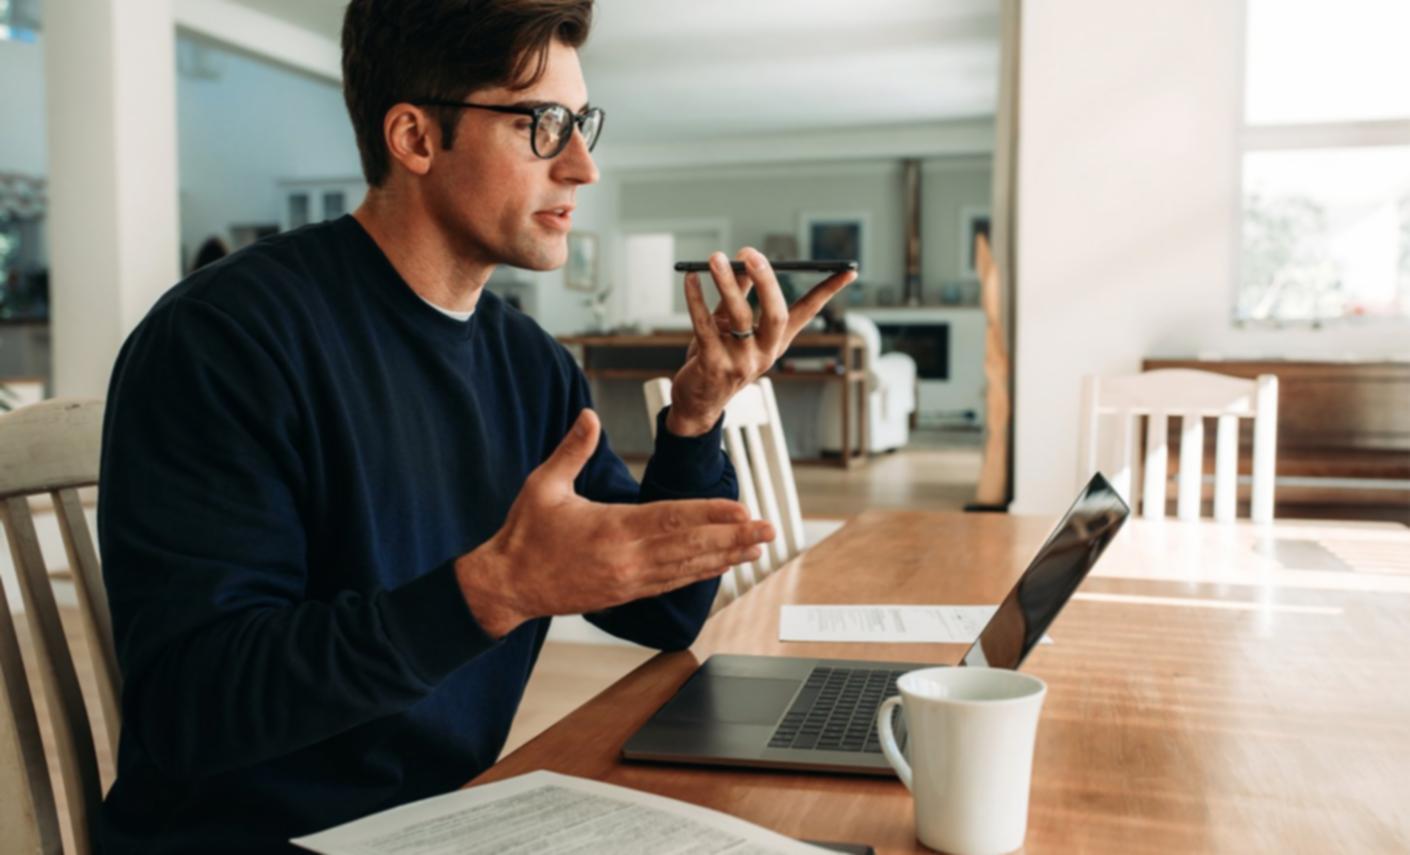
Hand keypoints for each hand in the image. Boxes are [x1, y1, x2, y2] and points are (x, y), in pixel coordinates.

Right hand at [454, 409, 775, 637]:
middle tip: (768, 530)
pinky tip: (721, 567)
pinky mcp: (626, 594)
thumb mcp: (543, 486)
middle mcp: (627, 558)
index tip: (741, 509)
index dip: (710, 515)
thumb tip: (589, 415)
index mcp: (611, 528)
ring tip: (757, 549)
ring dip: (725, 558)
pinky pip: (672, 583)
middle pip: (691, 546)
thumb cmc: (525, 535)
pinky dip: (700, 575)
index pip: (672, 518)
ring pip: (687, 568)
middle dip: (733, 538)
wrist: (507, 586)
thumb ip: (571, 450)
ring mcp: (630, 580)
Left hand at [667, 248, 855, 435]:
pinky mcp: (714, 366)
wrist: (696, 403)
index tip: (848, 271)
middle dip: (766, 281)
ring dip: (727, 283)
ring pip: (740, 317)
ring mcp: (741, 362)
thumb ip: (738, 294)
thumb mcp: (730, 327)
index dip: (827, 292)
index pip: (807, 313)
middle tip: (752, 253)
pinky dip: (696, 300)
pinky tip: (690, 279)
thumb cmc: (715, 359)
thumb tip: (742, 258)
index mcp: (775, 342)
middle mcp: (764, 353)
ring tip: (715, 258)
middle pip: (776, 314)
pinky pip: (704, 326)